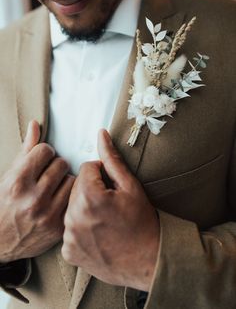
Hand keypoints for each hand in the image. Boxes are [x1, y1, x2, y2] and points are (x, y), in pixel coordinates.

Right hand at [0, 121, 74, 262]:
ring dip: (65, 181)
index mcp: (17, 181)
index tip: (41, 160)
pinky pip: (75, 199)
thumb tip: (35, 124)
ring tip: (54, 187)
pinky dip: (70, 197)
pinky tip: (59, 200)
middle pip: (61, 163)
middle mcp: (33, 198)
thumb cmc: (4, 202)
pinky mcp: (58, 227)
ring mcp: (47, 214)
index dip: (44, 153)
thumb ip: (26, 150)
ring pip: (72, 180)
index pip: (45, 150)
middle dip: (55, 166)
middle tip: (48, 174)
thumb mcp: (9, 175)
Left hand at [62, 130, 159, 291]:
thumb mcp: (130, 186)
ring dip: (84, 208)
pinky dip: (80, 228)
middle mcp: (74, 217)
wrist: (148, 261)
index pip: (86, 168)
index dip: (102, 174)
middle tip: (110, 204)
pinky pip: (69, 229)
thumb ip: (112, 159)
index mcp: (89, 197)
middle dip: (91, 190)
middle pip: (76, 187)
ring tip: (104, 219)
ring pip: (71, 207)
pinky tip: (97, 233)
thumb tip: (101, 134)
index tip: (113, 188)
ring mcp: (69, 237)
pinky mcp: (69, 252)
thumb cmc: (142, 222)